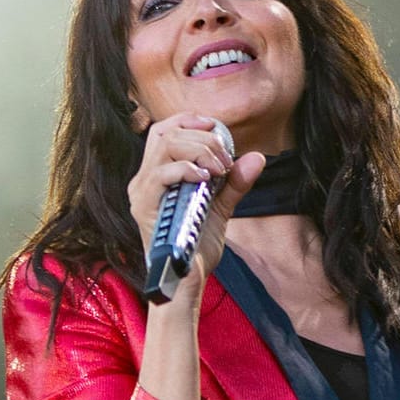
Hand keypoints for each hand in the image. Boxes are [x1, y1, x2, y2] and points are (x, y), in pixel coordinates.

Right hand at [127, 114, 264, 303]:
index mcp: (156, 176)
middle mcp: (143, 180)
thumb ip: (235, 182)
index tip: (216, 126)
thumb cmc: (198, 246)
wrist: (189, 280)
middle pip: (165, 132)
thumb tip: (257, 157)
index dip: (188, 120)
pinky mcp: (143, 206)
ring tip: (218, 168)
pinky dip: (186, 168)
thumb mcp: (221, 208)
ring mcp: (141, 192)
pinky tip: (206, 178)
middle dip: (201, 137)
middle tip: (225, 159)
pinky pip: (160, 174)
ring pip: (164, 145)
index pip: (163, 131)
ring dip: (198, 149)